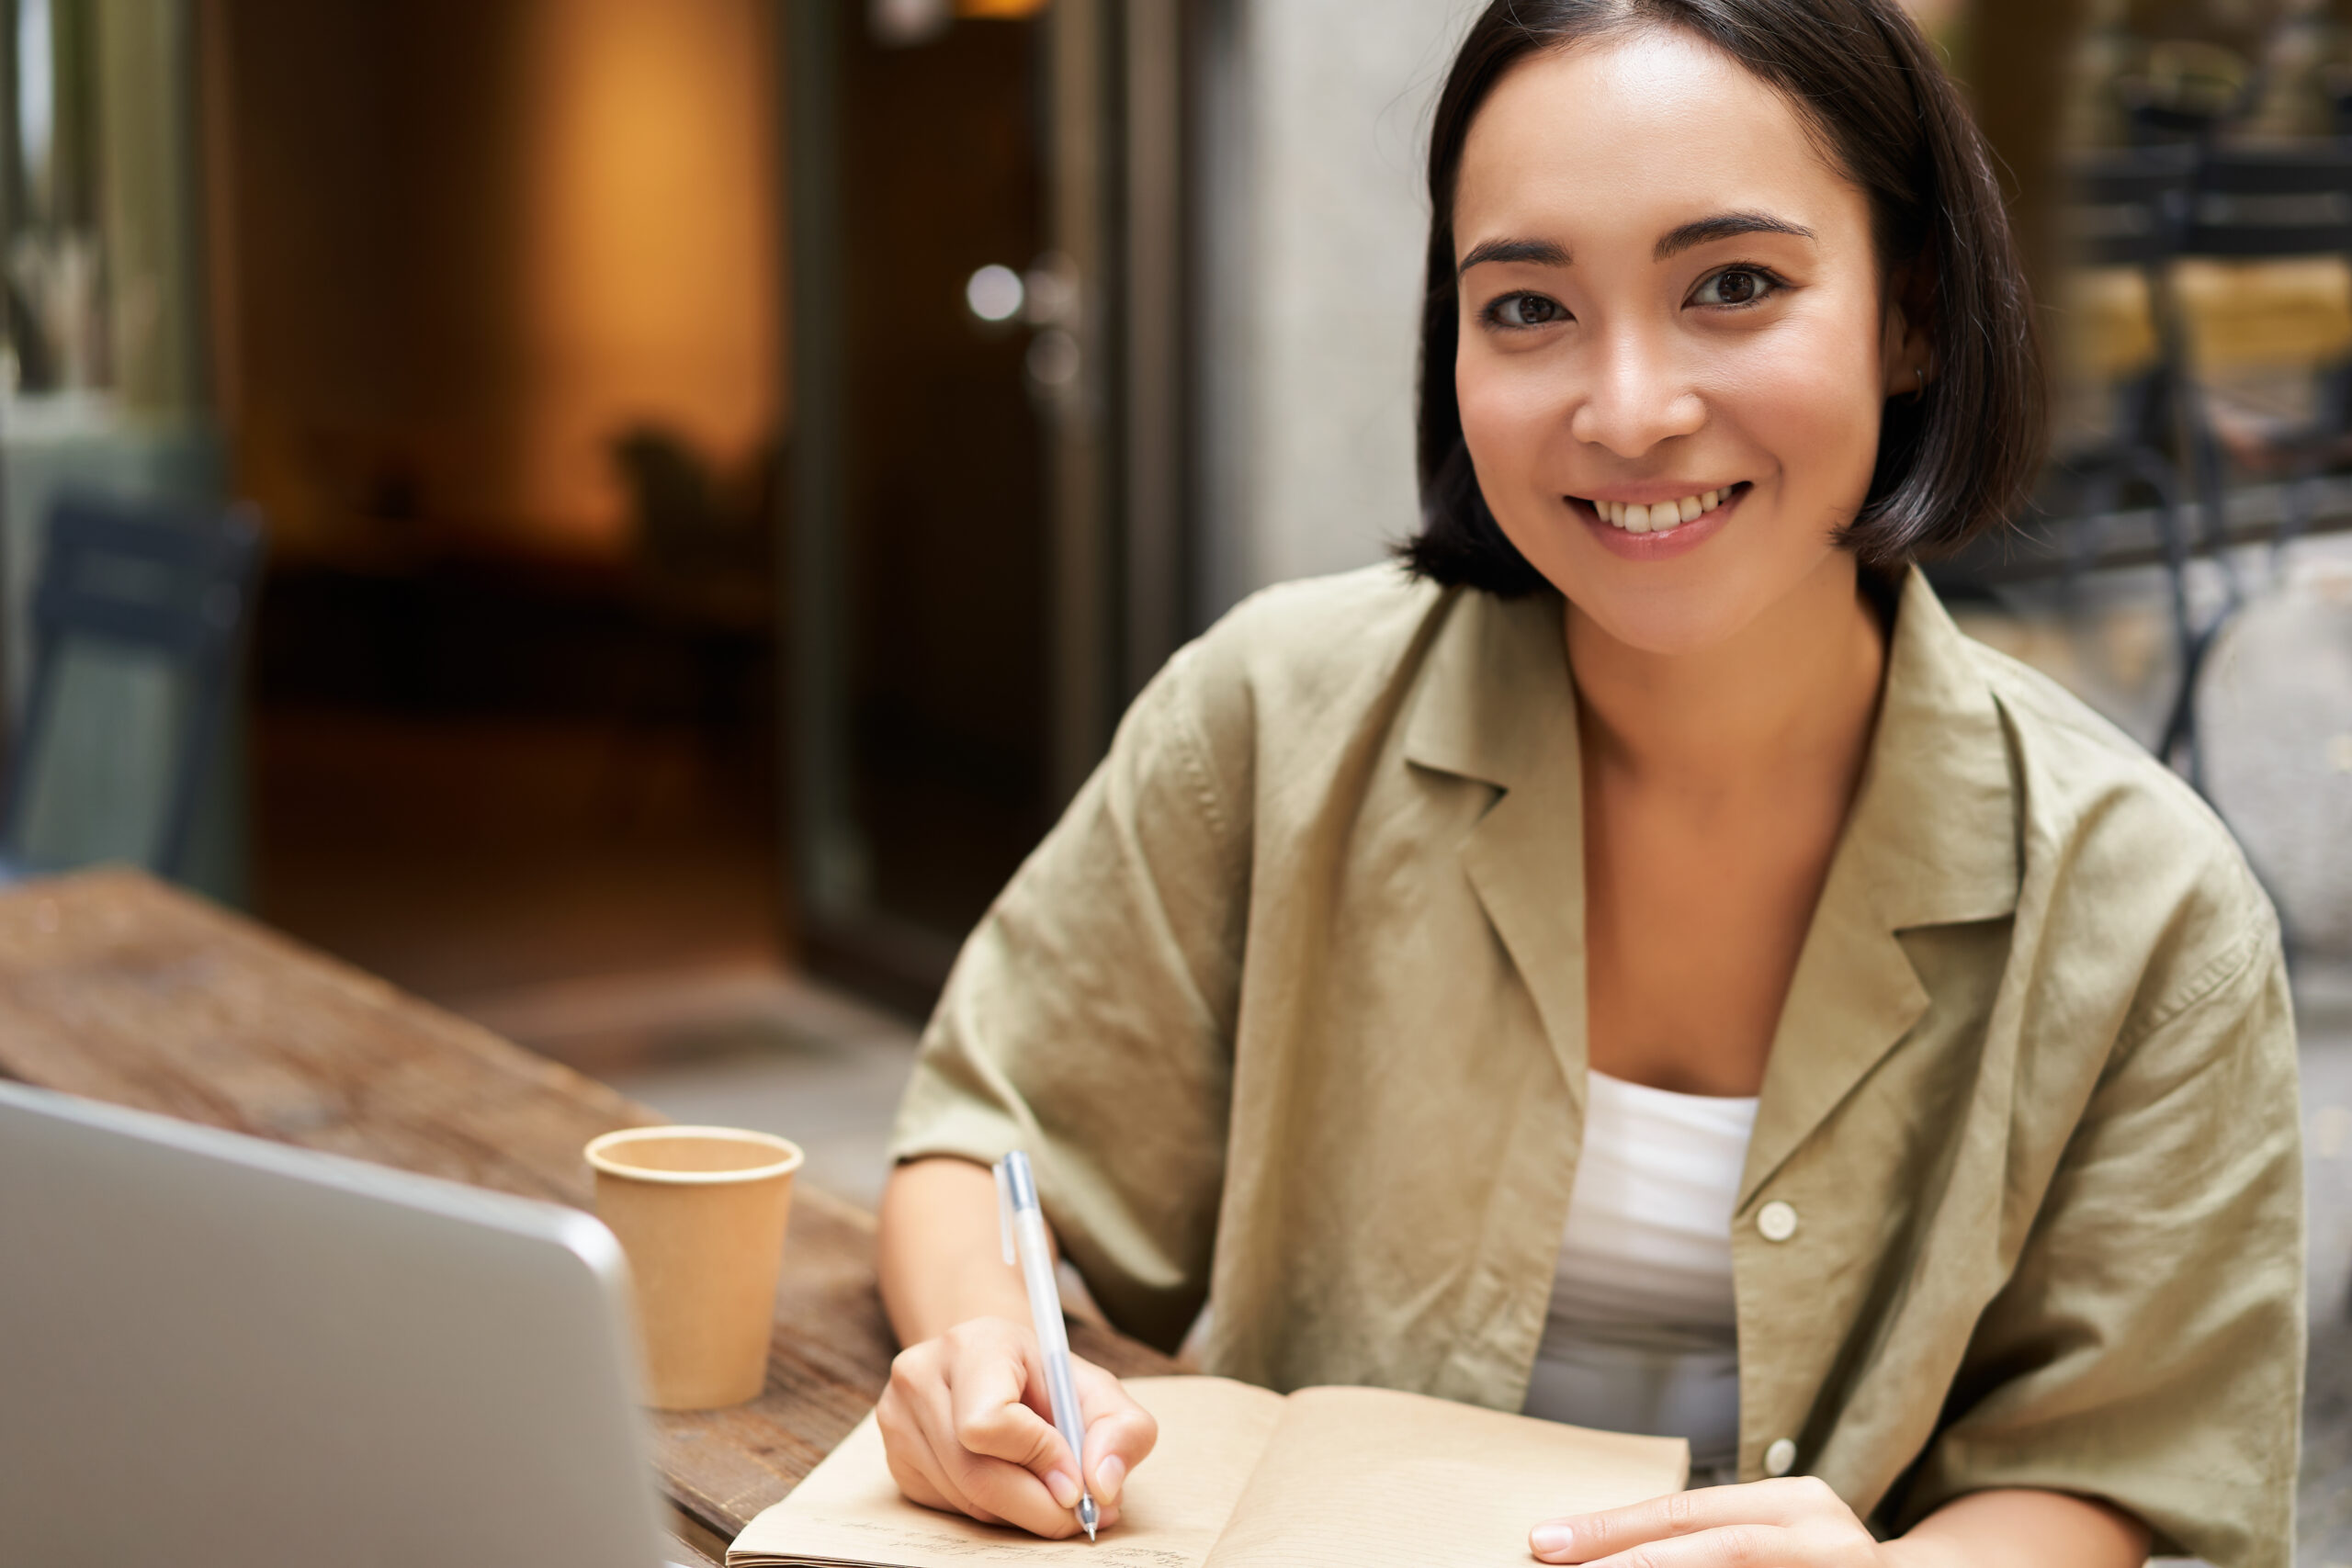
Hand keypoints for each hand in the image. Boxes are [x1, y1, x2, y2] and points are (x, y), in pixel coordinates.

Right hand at [876, 1315, 1157, 1538]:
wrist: (991, 1365)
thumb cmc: (1046, 1380)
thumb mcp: (1098, 1391)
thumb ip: (1122, 1431)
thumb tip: (1102, 1487)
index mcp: (974, 1345)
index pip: (989, 1422)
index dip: (1039, 1459)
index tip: (1075, 1477)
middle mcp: (921, 1375)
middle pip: (975, 1474)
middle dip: (1038, 1506)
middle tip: (1079, 1513)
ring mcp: (898, 1418)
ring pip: (964, 1499)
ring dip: (1018, 1513)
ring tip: (1049, 1490)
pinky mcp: (895, 1458)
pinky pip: (949, 1509)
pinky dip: (990, 1512)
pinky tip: (1010, 1484)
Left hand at [1531, 1477, 1891, 1565]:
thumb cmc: (1821, 1565)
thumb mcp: (1773, 1534)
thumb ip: (1710, 1538)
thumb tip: (1605, 1550)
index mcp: (1793, 1502)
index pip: (1685, 1511)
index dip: (1612, 1528)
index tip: (1546, 1542)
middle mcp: (1820, 1532)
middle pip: (1707, 1544)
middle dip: (1624, 1558)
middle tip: (1553, 1562)